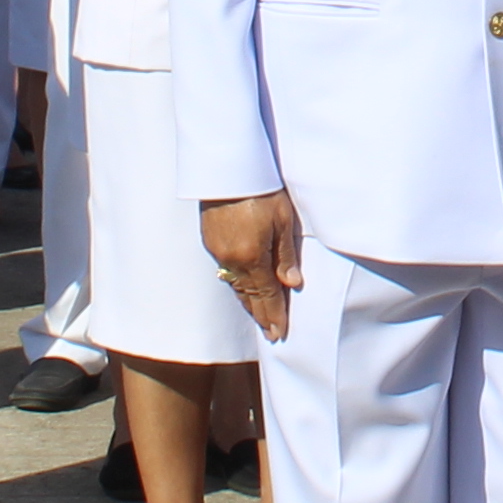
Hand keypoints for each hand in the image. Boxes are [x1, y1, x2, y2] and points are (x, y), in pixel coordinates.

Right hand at [202, 190, 303, 342]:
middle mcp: (232, 260)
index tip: (280, 333)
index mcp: (252, 257)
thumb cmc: (261, 189)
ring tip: (258, 317)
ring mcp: (218, 251)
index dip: (275, 315)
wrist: (227, 168)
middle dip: (261, 315)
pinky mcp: (211, 240)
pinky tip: (243, 289)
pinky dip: (237, 285)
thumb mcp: (283, 220)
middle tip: (271, 334)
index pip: (266, 295)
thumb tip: (291, 283)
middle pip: (249, 296)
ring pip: (235, 285)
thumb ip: (286, 255)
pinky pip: (226, 272)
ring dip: (248, 303)